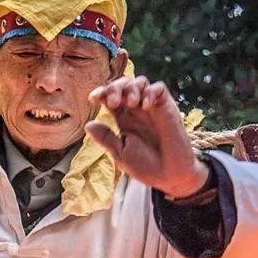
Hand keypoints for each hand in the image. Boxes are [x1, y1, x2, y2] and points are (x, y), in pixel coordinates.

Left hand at [86, 76, 210, 197]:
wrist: (170, 176)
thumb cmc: (146, 167)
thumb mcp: (121, 154)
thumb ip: (106, 138)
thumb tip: (87, 125)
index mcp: (123, 119)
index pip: (109, 98)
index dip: (101, 93)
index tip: (93, 98)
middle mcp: (137, 110)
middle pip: (123, 85)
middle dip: (115, 87)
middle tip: (113, 102)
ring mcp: (152, 107)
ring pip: (140, 82)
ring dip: (132, 87)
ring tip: (131, 103)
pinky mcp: (167, 107)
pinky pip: (159, 88)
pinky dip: (150, 92)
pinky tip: (145, 105)